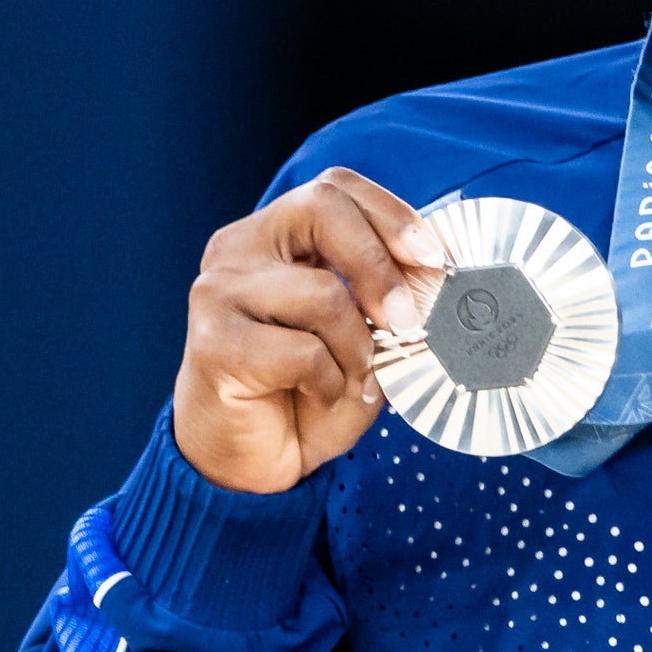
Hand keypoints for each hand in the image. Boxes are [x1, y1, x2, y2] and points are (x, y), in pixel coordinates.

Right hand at [172, 167, 446, 492]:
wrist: (248, 463)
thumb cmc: (305, 393)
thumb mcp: (360, 337)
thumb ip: (386, 300)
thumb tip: (438, 279)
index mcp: (273, 236)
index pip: (334, 188)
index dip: (391, 214)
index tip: (432, 259)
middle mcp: (238, 249)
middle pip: (322, 208)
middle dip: (380, 266)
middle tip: (407, 320)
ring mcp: (218, 292)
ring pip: (323, 292)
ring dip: (357, 348)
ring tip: (349, 379)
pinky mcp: (213, 343)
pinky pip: (302, 351)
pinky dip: (329, 382)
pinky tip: (316, 396)